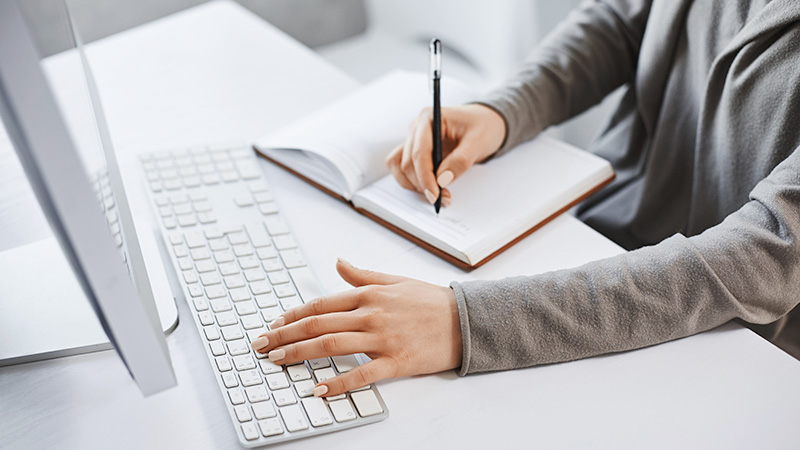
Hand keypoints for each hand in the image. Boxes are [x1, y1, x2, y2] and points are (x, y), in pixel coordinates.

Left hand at [250, 259, 462, 396]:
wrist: (465, 320)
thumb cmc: (430, 301)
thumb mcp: (395, 280)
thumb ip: (363, 275)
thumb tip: (338, 262)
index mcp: (369, 294)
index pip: (320, 303)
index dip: (293, 314)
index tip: (274, 323)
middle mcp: (371, 314)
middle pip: (318, 323)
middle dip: (285, 334)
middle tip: (261, 344)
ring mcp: (382, 338)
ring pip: (332, 344)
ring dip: (300, 353)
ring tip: (277, 360)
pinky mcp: (396, 362)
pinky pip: (361, 374)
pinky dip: (339, 383)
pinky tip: (320, 389)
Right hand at [385, 103, 505, 205]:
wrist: (483, 124)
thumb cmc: (482, 126)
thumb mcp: (478, 141)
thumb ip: (460, 160)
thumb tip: (442, 179)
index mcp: (429, 118)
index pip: (419, 152)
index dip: (425, 177)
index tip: (434, 195)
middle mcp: (417, 128)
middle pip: (408, 163)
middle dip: (423, 184)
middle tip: (442, 198)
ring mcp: (413, 140)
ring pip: (400, 168)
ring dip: (415, 185)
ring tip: (437, 194)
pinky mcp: (414, 152)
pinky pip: (402, 170)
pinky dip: (412, 183)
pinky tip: (430, 188)